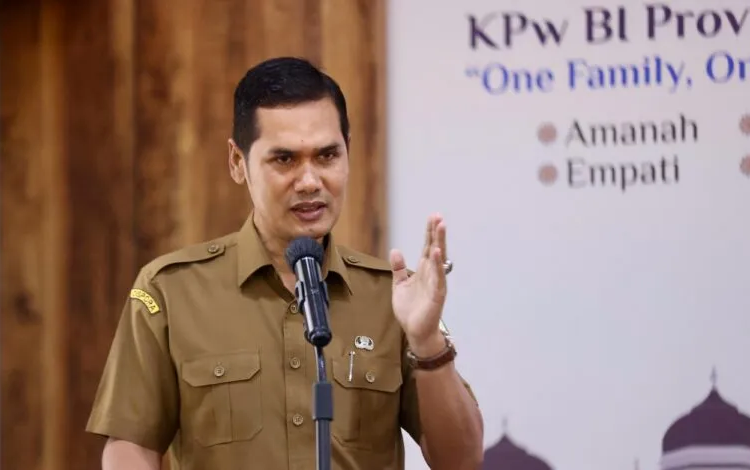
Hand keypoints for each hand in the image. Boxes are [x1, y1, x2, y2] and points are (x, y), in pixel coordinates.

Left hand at [389, 213, 448, 356]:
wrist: (415, 331)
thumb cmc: (410, 310)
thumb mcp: (399, 285)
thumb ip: (398, 268)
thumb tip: (395, 250)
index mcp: (423, 270)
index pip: (427, 247)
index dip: (429, 232)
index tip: (432, 217)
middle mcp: (432, 274)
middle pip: (435, 248)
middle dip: (437, 232)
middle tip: (438, 216)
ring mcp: (436, 283)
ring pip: (439, 259)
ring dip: (440, 242)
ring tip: (441, 226)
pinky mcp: (437, 295)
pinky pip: (438, 277)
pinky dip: (438, 265)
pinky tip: (436, 252)